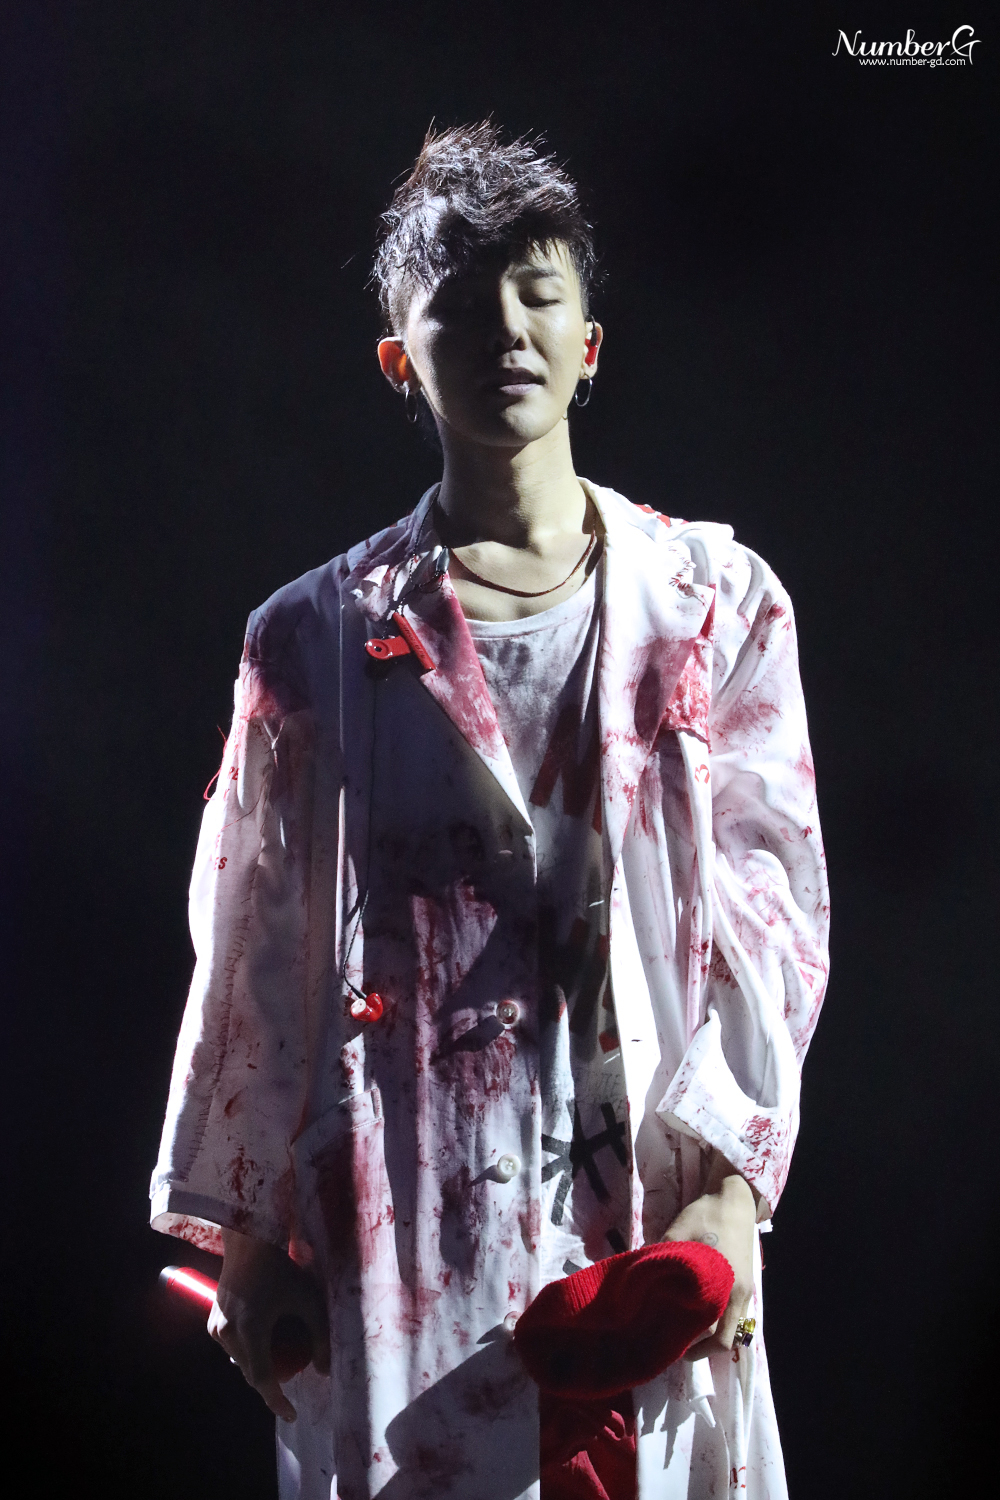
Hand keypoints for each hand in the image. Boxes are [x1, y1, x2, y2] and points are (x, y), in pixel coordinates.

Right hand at [208, 1228, 329, 1421]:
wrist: (250, 1241)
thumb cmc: (282, 1268)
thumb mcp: (308, 1300)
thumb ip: (320, 1337)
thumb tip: (325, 1371)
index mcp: (250, 1330)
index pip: (263, 1379)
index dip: (278, 1401)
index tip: (292, 1415)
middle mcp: (228, 1333)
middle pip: (251, 1373)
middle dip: (272, 1382)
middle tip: (295, 1375)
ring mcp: (216, 1327)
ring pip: (240, 1361)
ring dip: (259, 1365)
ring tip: (282, 1356)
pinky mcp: (213, 1321)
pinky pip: (231, 1347)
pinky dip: (248, 1350)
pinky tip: (265, 1341)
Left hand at [662, 1155, 755, 1360]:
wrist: (734, 1198)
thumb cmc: (705, 1215)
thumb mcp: (676, 1234)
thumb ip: (661, 1262)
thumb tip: (639, 1284)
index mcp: (725, 1286)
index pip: (711, 1332)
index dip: (691, 1345)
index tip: (670, 1347)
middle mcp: (739, 1296)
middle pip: (723, 1339)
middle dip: (700, 1346)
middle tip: (674, 1344)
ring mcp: (746, 1292)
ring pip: (731, 1330)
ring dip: (710, 1337)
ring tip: (684, 1333)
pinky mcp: (746, 1285)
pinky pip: (734, 1316)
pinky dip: (718, 1322)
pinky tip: (698, 1315)